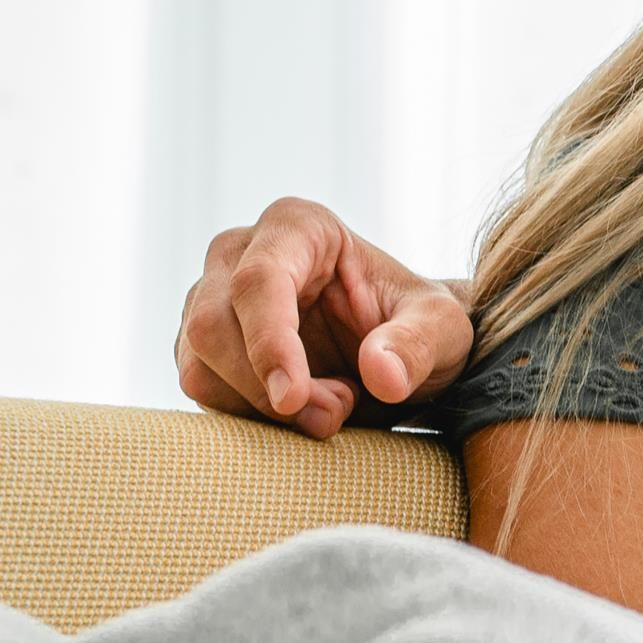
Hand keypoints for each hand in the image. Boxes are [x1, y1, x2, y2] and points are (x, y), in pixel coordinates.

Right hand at [173, 199, 473, 437]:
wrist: (402, 353)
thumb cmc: (421, 328)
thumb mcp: (444, 332)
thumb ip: (418, 344)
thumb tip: (382, 374)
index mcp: (299, 226)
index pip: (258, 280)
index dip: (269, 343)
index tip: (292, 399)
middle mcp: (240, 253)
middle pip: (212, 325)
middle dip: (265, 387)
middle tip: (334, 415)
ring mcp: (210, 298)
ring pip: (199, 365)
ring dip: (259, 408)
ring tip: (334, 409)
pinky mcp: (203, 346)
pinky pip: (204, 390)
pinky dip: (249, 416)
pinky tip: (304, 409)